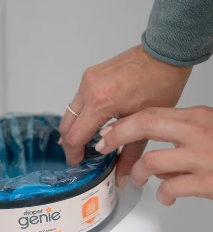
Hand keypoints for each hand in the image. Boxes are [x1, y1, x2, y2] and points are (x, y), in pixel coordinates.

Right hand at [59, 45, 191, 187]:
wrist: (165, 52)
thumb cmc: (160, 84)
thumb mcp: (145, 124)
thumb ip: (129, 154)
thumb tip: (121, 178)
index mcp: (100, 103)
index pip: (75, 137)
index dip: (73, 154)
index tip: (78, 164)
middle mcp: (88, 90)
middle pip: (66, 126)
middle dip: (70, 144)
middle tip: (80, 157)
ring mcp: (87, 80)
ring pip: (69, 113)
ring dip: (74, 130)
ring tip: (86, 142)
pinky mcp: (89, 75)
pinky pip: (77, 101)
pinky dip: (80, 116)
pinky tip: (92, 122)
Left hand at [94, 106, 212, 204]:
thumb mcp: (210, 130)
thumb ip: (181, 136)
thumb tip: (153, 156)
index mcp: (197, 117)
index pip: (152, 114)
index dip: (123, 124)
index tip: (106, 132)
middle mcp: (197, 133)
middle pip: (146, 124)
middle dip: (117, 135)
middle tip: (102, 148)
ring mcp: (201, 157)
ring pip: (151, 161)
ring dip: (138, 172)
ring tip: (137, 179)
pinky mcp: (205, 181)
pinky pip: (169, 188)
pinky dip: (163, 194)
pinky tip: (166, 196)